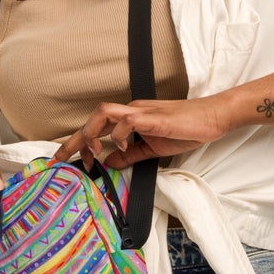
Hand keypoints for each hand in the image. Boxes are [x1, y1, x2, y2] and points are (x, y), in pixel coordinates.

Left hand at [54, 97, 230, 169]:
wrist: (212, 118)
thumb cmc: (187, 129)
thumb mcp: (153, 148)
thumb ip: (130, 155)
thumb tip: (109, 163)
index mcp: (131, 118)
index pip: (97, 126)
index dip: (78, 142)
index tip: (68, 160)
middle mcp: (132, 111)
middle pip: (93, 117)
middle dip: (73, 139)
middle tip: (60, 158)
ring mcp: (141, 112)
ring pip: (104, 113)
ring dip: (91, 133)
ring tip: (90, 152)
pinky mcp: (153, 117)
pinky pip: (127, 121)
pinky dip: (119, 135)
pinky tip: (122, 147)